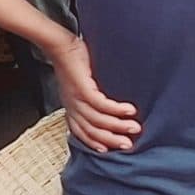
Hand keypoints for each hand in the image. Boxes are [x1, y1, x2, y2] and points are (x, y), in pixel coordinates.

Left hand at [50, 34, 140, 152]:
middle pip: (92, 131)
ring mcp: (76, 98)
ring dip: (119, 126)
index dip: (95, 143)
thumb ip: (91, 97)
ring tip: (135, 128)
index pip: (81, 132)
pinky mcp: (82, 89)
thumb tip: (110, 106)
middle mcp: (73, 106)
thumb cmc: (73, 62)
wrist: (59, 44)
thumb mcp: (80, 85)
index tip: (110, 150)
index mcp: (71, 107)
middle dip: (112, 140)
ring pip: (98, 120)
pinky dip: (117, 110)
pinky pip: (101, 105)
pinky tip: (130, 110)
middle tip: (129, 145)